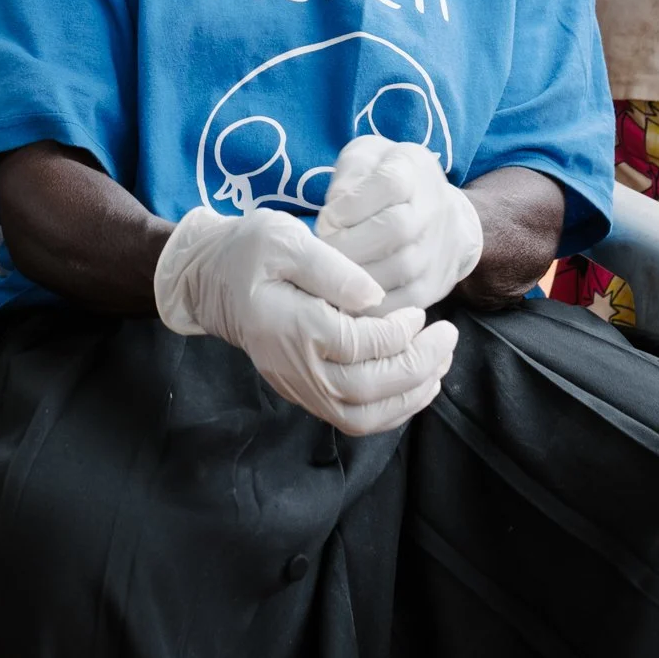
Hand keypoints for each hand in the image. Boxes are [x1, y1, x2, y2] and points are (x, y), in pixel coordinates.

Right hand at [153, 206, 456, 435]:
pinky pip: (352, 419)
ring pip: (362, 414)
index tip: (419, 312)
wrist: (210, 281)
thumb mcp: (284, 238)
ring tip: (440, 363)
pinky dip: (390, 411)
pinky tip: (416, 385)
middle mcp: (296, 367)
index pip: (359, 345)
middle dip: (417, 367)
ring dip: (409, 395)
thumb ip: (330, 267)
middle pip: (367, 387)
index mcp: (292, 326)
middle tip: (448, 337)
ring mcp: (298, 386)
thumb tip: (375, 297)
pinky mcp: (304, 392)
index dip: (398, 333)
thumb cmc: (249, 251)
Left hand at [316, 135, 482, 315]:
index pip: (389, 184)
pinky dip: (373, 303)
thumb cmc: (388, 182)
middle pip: (396, 229)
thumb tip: (336, 207)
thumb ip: (350, 173)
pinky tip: (348, 297)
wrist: (443, 216)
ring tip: (332, 274)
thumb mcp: (367, 158)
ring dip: (358, 275)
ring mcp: (437, 249)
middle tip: (323, 252)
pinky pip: (404, 301)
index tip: (328, 218)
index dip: (353, 204)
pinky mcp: (434, 285)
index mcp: (414, 169)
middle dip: (350, 244)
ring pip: (400, 268)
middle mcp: (433, 208)